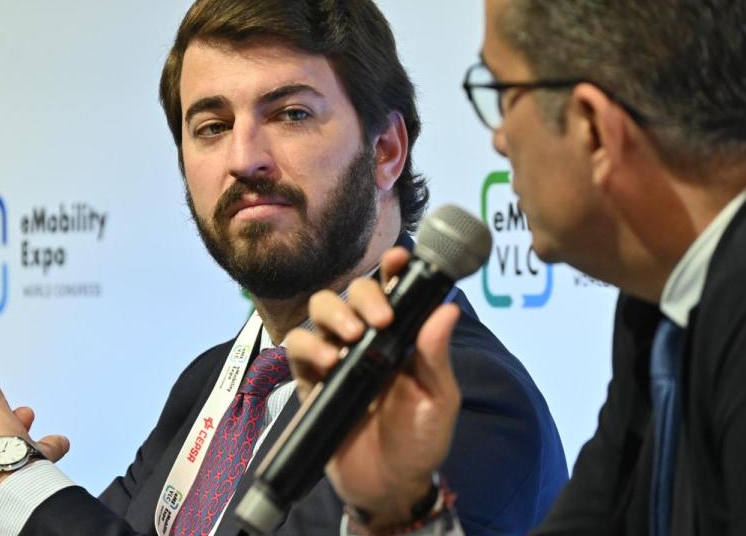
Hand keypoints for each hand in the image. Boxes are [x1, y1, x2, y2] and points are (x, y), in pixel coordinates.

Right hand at [286, 247, 460, 528]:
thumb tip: (448, 308)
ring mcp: (335, 357)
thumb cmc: (420, 441)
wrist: (389, 486)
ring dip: (334, 314)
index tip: (399, 259)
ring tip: (350, 338)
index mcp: (401, 336)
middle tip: (380, 320)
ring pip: (319, 311)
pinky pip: (297, 349)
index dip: (393, 266)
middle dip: (364, 295)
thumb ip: (436, 356)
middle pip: (352, 292)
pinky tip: (329, 363)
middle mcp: (365, 339)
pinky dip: (309, 347)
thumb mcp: (438, 399)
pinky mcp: (310, 381)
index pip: (393, 289)